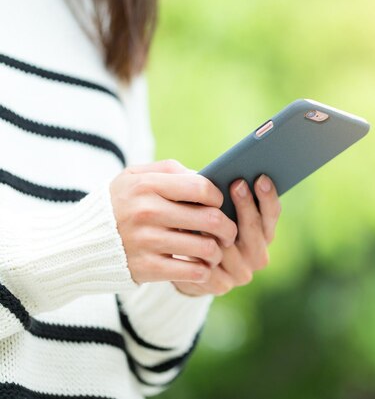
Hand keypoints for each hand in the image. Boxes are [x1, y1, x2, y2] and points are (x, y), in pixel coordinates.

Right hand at [110, 160, 236, 283]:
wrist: (79, 244)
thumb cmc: (118, 205)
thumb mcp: (134, 177)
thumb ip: (169, 170)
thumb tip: (205, 176)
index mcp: (147, 185)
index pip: (201, 188)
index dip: (218, 197)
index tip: (219, 204)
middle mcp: (147, 212)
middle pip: (210, 219)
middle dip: (227, 227)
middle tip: (228, 233)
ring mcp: (147, 242)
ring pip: (206, 248)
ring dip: (217, 251)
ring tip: (215, 250)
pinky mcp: (147, 269)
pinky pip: (193, 272)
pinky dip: (204, 271)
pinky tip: (201, 266)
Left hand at [173, 174, 280, 295]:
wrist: (191, 268)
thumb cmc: (208, 228)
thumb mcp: (223, 212)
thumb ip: (231, 198)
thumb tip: (232, 174)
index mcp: (264, 235)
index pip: (272, 214)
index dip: (268, 197)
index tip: (261, 177)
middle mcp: (258, 255)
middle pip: (255, 230)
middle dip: (246, 205)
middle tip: (237, 183)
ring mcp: (241, 273)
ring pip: (230, 247)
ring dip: (217, 226)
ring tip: (207, 206)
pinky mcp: (221, 286)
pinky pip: (211, 266)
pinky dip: (200, 248)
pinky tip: (190, 232)